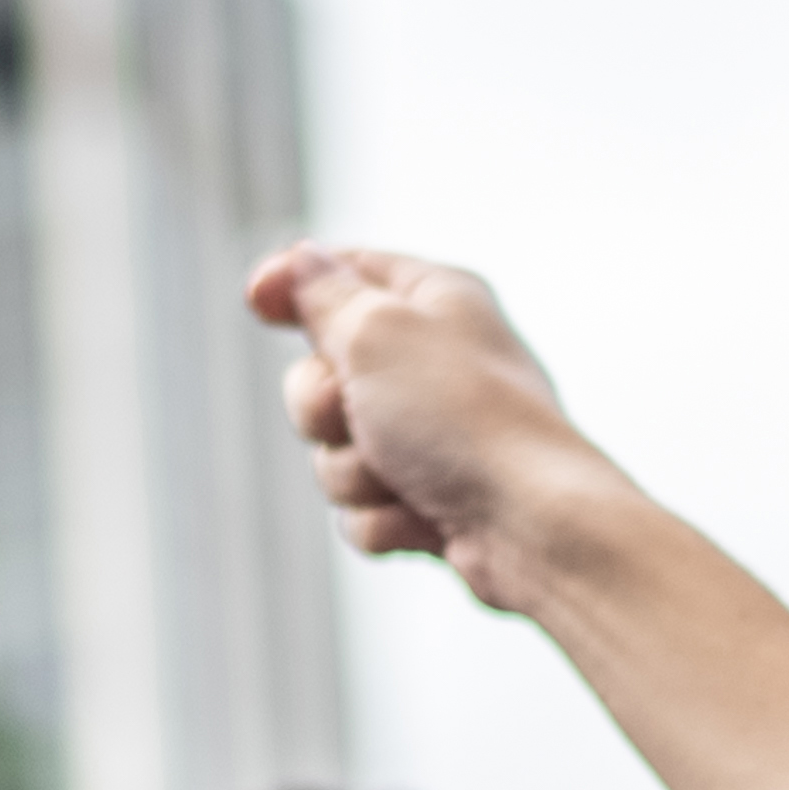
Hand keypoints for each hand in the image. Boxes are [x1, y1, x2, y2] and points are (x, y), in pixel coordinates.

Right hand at [248, 245, 647, 619]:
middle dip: (321, 408)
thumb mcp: (376, 332)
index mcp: (435, 298)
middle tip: (356, 412)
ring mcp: (432, 437)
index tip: (257, 299)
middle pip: (319, 376)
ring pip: (333, 452)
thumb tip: (301, 261)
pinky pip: (362, 508)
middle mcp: (434, 363)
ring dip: (353, 472)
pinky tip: (425, 520)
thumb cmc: (461, 418)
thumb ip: (324, 295)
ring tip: (403, 476)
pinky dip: (383, 519)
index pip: (346, 270)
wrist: (531, 527)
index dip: (294, 284)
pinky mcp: (431, 501)